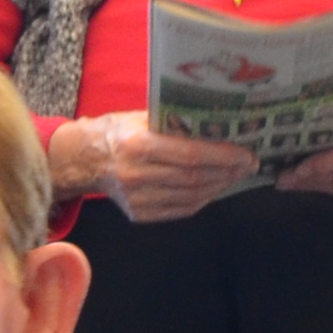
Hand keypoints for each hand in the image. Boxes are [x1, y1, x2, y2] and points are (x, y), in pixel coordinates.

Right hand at [50, 110, 259, 223]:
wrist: (83, 160)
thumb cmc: (118, 132)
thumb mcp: (142, 118)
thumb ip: (175, 123)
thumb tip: (219, 124)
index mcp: (137, 145)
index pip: (190, 155)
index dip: (223, 157)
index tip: (247, 154)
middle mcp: (136, 174)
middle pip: (194, 178)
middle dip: (228, 172)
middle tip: (250, 165)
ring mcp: (136, 199)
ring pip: (191, 196)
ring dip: (219, 186)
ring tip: (237, 175)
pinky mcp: (138, 214)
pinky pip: (180, 209)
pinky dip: (203, 199)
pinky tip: (214, 188)